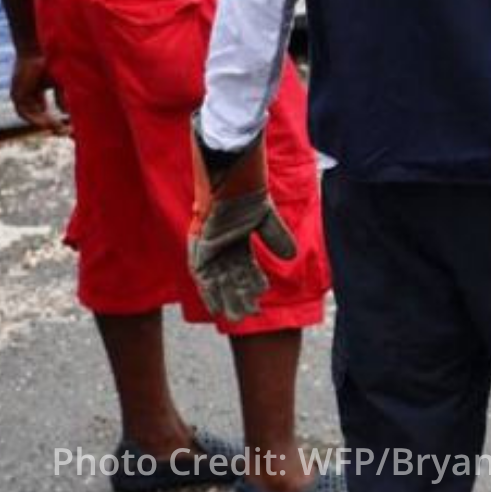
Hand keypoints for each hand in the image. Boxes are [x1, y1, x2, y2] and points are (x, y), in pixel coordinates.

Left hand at [10, 51, 66, 134]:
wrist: (36, 50)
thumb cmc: (49, 62)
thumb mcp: (59, 82)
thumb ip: (61, 97)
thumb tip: (65, 113)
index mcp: (35, 91)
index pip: (42, 110)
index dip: (53, 119)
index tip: (65, 126)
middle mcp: (25, 94)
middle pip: (36, 115)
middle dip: (49, 124)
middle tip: (63, 131)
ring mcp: (19, 95)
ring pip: (30, 115)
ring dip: (43, 123)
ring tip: (57, 128)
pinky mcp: (16, 94)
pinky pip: (23, 113)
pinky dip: (35, 119)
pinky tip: (47, 123)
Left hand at [186, 139, 296, 321]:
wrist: (231, 175)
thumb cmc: (247, 189)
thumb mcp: (265, 218)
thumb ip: (276, 237)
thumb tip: (291, 257)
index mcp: (236, 237)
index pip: (245, 266)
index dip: (253, 283)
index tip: (262, 298)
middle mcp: (221, 243)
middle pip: (230, 276)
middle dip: (240, 296)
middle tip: (250, 314)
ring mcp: (209, 244)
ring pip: (216, 279)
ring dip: (225, 298)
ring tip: (236, 316)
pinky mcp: (199, 243)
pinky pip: (201, 273)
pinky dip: (209, 289)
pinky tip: (216, 303)